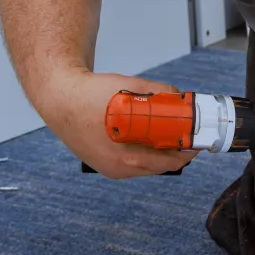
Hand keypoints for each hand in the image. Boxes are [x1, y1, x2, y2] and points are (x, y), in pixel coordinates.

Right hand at [47, 70, 197, 178]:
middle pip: (158, 166)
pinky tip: (145, 136)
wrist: (58, 98)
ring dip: (158, 152)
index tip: (195, 141)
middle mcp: (117, 168)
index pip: (168, 162)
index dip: (186, 151)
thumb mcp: (130, 86)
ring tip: (166, 134)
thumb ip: (158, 91)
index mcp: (126, 157)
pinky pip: (130, 162)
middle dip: (173, 151)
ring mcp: (108, 168)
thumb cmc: (89, 94)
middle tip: (184, 135)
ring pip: (144, 165)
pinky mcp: (101, 163)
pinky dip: (142, 151)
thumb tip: (177, 95)